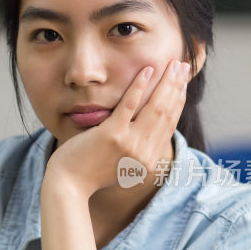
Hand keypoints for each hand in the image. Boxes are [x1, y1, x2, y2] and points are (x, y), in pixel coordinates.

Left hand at [44, 59, 189, 197]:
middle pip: (166, 114)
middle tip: (182, 66)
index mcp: (148, 161)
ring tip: (172, 64)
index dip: (178, 101)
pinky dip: (139, 86)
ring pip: (155, 107)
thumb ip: (135, 150)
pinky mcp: (111, 135)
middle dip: (177, 87)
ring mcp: (128, 144)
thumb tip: (145, 131)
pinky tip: (147, 71)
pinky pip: (129, 105)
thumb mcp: (121, 166)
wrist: (68, 184)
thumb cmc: (89, 172)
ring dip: (166, 83)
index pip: (169, 125)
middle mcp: (143, 154)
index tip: (182, 84)